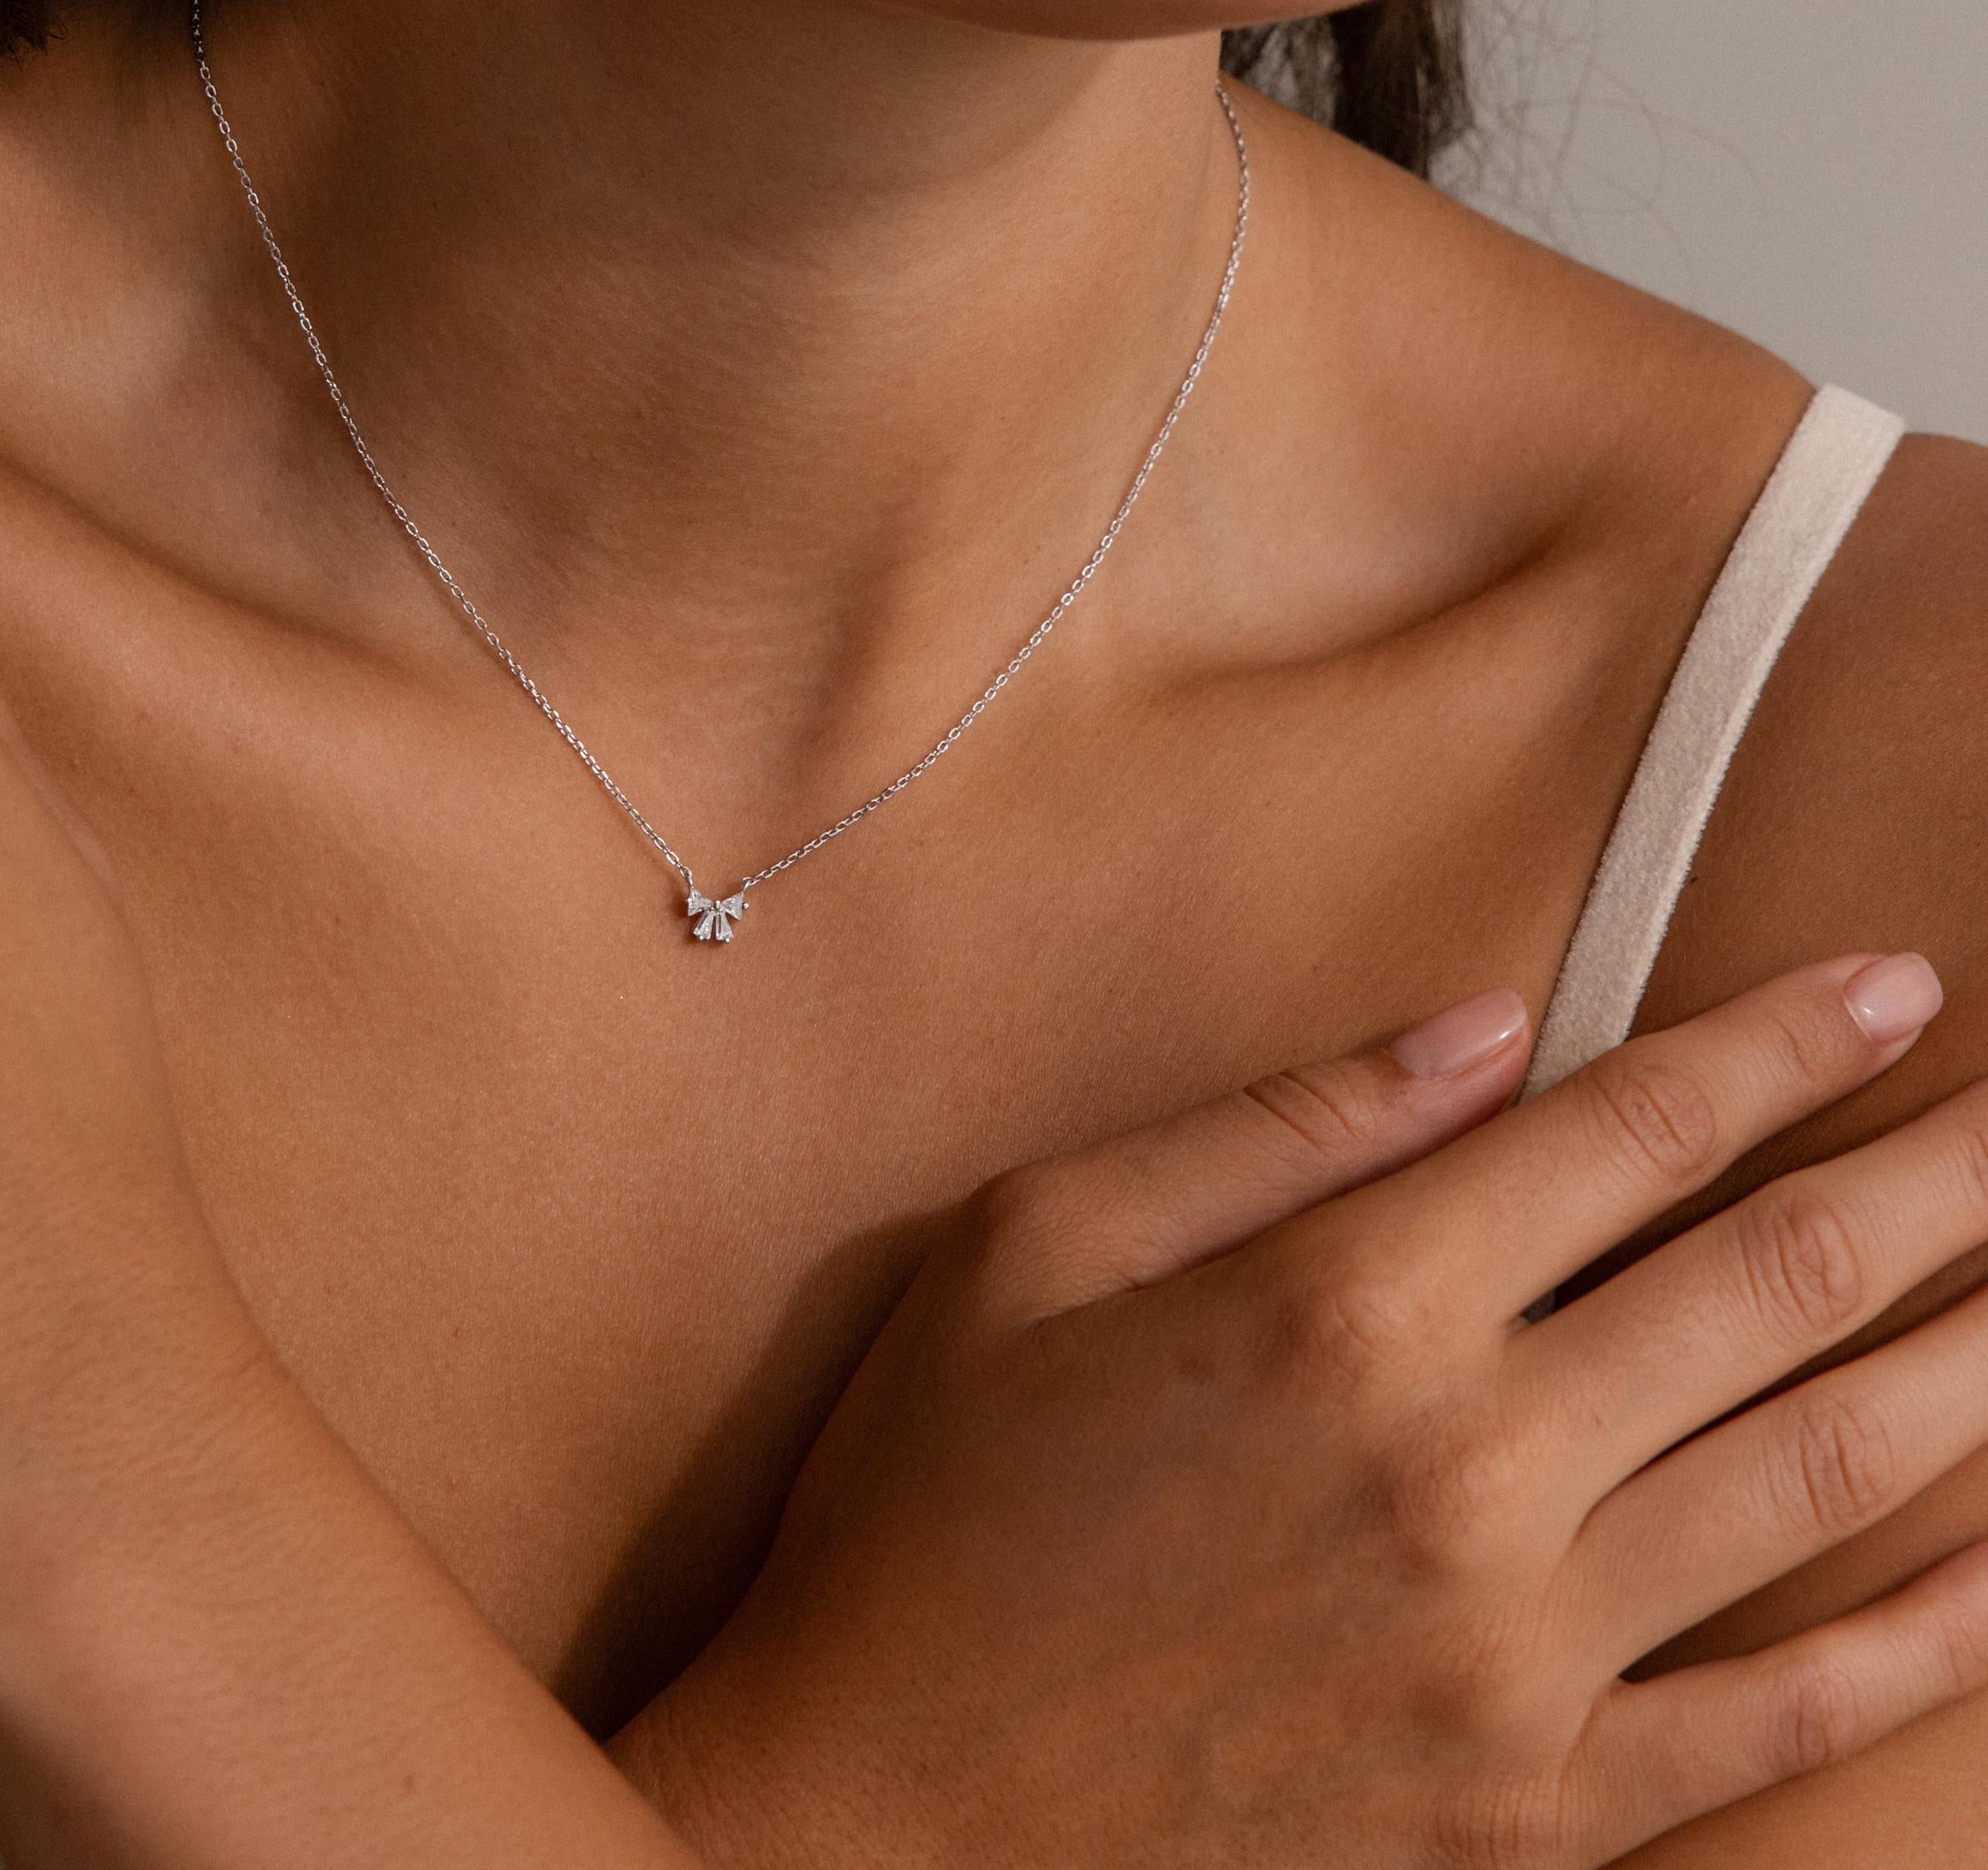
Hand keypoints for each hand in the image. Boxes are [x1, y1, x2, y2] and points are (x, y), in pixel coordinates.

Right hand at [621, 955, 1987, 1868]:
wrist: (890, 1825)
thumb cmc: (935, 1509)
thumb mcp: (1034, 1249)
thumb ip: (1273, 1130)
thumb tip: (1483, 1031)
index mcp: (1343, 1304)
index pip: (1632, 1131)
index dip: (1782, 1044)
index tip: (1895, 985)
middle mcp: (1470, 1465)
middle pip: (1774, 1281)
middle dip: (1933, 1176)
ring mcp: (1525, 1655)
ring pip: (1821, 1474)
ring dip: (1967, 1362)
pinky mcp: (1541, 1808)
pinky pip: (1786, 1712)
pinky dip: (1920, 1634)